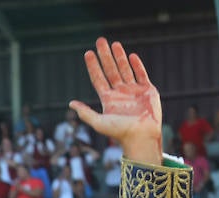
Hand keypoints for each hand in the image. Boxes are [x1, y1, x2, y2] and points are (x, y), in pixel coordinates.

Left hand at [69, 38, 161, 163]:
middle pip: (111, 70)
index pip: (98, 78)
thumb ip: (85, 112)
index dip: (93, 66)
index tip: (87, 54)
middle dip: (105, 56)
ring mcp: (134, 90)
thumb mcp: (99, 122)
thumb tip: (70, 103)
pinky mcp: (148, 90)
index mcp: (108, 99)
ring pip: (125, 69)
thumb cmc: (119, 132)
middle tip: (100, 41)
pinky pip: (141, 74)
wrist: (141, 136)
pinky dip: (137, 65)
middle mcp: (120, 92)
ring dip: (119, 57)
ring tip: (114, 44)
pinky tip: (131, 55)